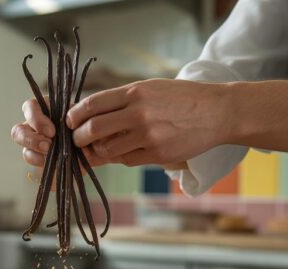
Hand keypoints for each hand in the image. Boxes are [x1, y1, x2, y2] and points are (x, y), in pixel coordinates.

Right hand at [10, 98, 113, 167]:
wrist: (98, 142)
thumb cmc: (87, 123)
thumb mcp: (82, 117)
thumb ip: (72, 119)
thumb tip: (66, 132)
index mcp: (43, 111)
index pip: (29, 108)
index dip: (35, 119)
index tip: (52, 131)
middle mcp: (34, 129)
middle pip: (18, 132)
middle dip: (31, 140)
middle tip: (48, 146)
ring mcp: (36, 147)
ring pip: (26, 153)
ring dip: (38, 157)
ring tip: (54, 160)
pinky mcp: (43, 164)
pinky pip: (38, 171)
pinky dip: (48, 172)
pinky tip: (59, 172)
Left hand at [66, 79, 232, 166]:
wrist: (217, 112)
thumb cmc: (181, 99)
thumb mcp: (150, 89)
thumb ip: (122, 101)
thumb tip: (90, 117)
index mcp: (134, 92)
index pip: (91, 105)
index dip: (74, 116)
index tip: (70, 122)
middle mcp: (139, 113)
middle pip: (92, 129)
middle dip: (78, 138)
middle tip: (77, 141)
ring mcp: (148, 135)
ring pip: (107, 149)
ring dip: (97, 152)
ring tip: (98, 149)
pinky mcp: (157, 154)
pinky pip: (126, 160)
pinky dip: (120, 157)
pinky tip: (125, 151)